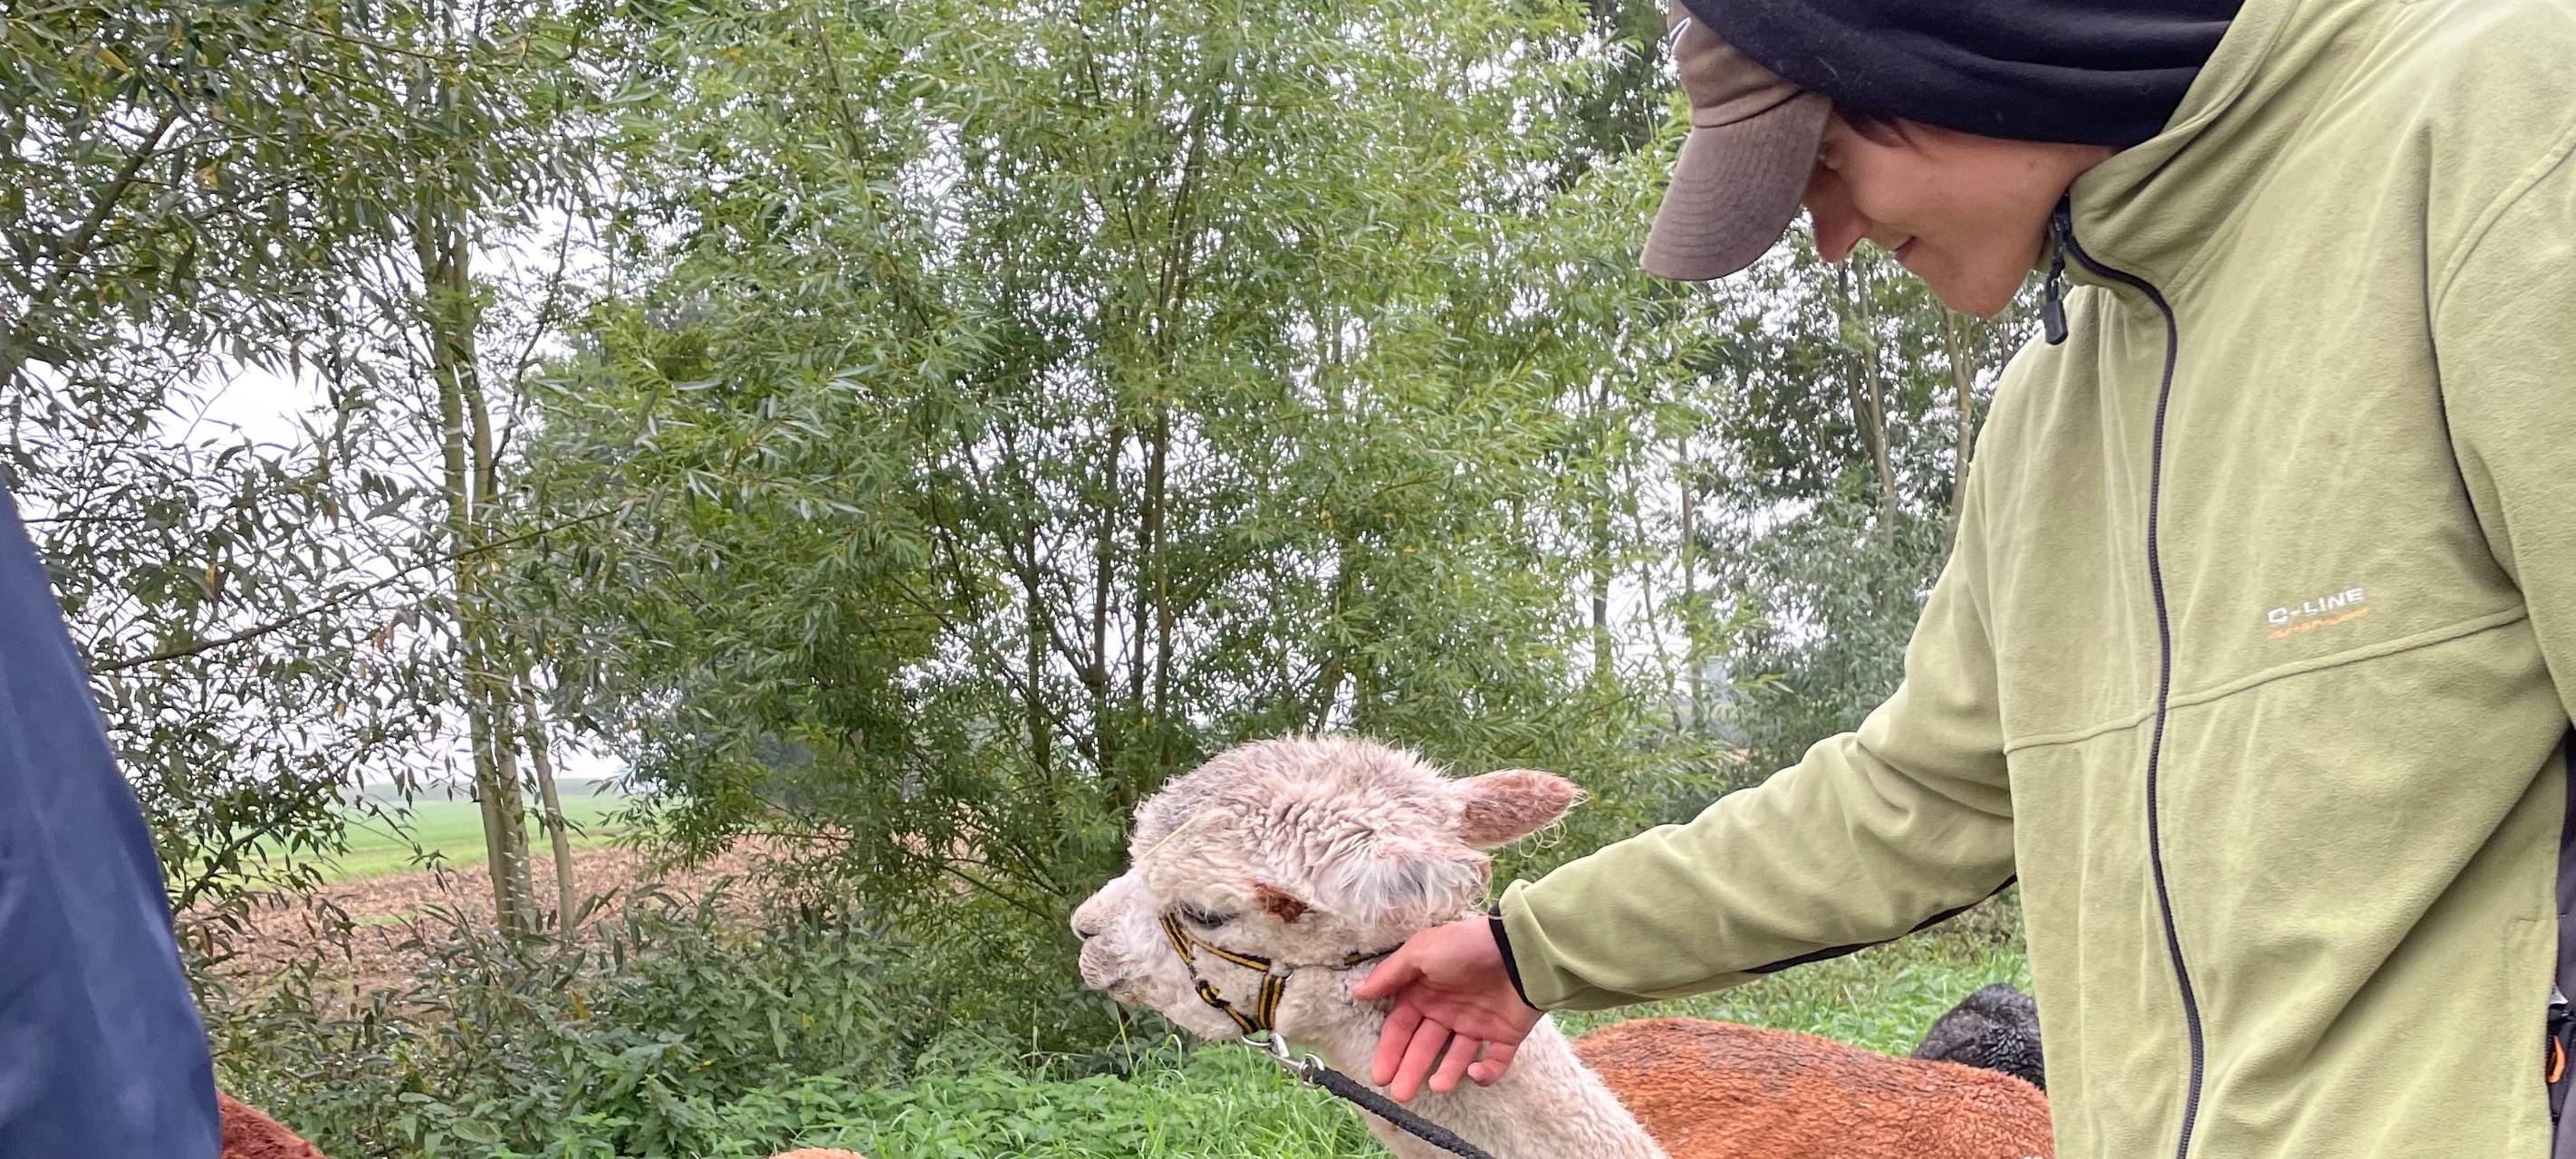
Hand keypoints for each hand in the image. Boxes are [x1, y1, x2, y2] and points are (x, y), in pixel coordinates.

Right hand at [1350, 916, 1543, 1100]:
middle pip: (1424, 1047)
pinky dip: (1486, 1073)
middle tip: (1401, 1094)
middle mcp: (1447, 1011)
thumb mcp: (1420, 952)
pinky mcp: (1505, 1035)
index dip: (1389, 1052)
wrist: (1519, 949)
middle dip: (1411, 1070)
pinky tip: (1474, 1072)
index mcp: (1425, 993)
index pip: (1401, 1028)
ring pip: (1456, 1058)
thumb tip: (1358, 991)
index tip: (1380, 1077)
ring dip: (1446, 1075)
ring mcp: (1477, 1024)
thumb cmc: (1465, 947)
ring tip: (1438, 1086)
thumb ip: (1390, 975)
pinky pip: (1494, 1062)